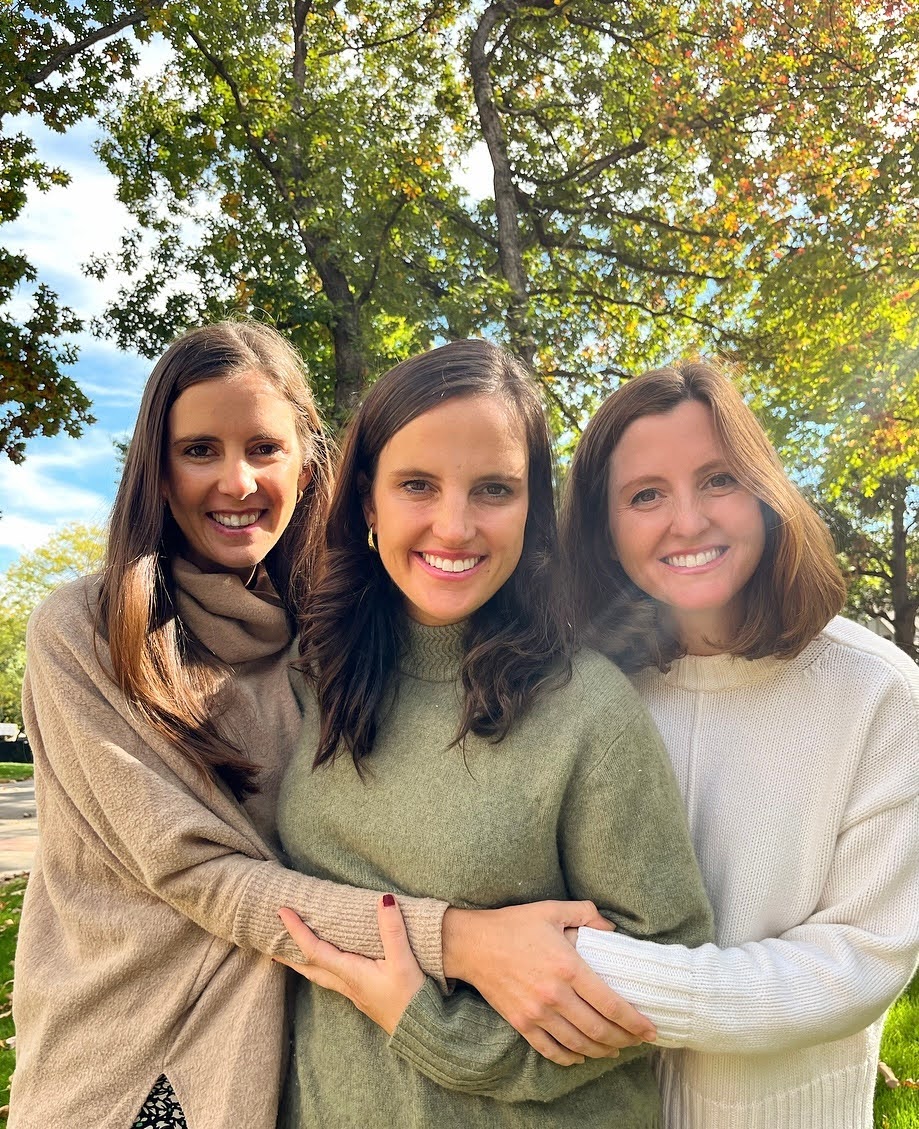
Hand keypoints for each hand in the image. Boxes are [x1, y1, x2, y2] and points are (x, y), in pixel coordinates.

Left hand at [277, 894, 424, 1034]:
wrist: (421, 1031)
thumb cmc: (411, 999)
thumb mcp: (403, 962)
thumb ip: (392, 931)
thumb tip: (384, 899)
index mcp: (350, 973)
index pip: (314, 950)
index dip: (297, 930)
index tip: (281, 912)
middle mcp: (346, 984)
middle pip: (309, 968)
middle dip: (289, 953)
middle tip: (270, 940)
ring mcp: (353, 992)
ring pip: (319, 975)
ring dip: (303, 962)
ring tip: (290, 953)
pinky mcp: (363, 996)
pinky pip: (333, 979)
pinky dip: (321, 968)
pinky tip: (329, 965)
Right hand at [442, 901, 655, 1064]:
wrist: (472, 944)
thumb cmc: (514, 924)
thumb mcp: (552, 910)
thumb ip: (585, 914)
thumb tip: (611, 927)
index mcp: (568, 967)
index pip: (611, 1004)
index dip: (635, 1021)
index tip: (651, 1029)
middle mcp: (555, 995)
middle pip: (599, 1030)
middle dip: (625, 1040)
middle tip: (638, 1041)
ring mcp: (537, 1013)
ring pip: (579, 1044)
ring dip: (602, 1051)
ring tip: (616, 1049)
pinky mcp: (522, 1024)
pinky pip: (552, 1051)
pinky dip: (571, 1058)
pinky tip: (582, 1056)